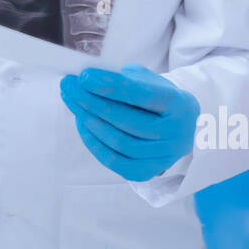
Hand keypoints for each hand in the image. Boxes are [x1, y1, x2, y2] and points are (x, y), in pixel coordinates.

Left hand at [60, 64, 199, 181]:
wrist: (180, 125)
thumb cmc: (156, 96)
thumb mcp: (148, 80)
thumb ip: (123, 77)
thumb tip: (86, 79)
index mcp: (179, 103)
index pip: (142, 95)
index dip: (111, 86)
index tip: (84, 76)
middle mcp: (176, 132)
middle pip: (127, 120)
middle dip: (92, 102)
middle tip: (68, 86)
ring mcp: (164, 155)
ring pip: (119, 142)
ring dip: (89, 121)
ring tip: (73, 102)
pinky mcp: (149, 171)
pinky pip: (115, 161)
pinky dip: (93, 142)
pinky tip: (82, 123)